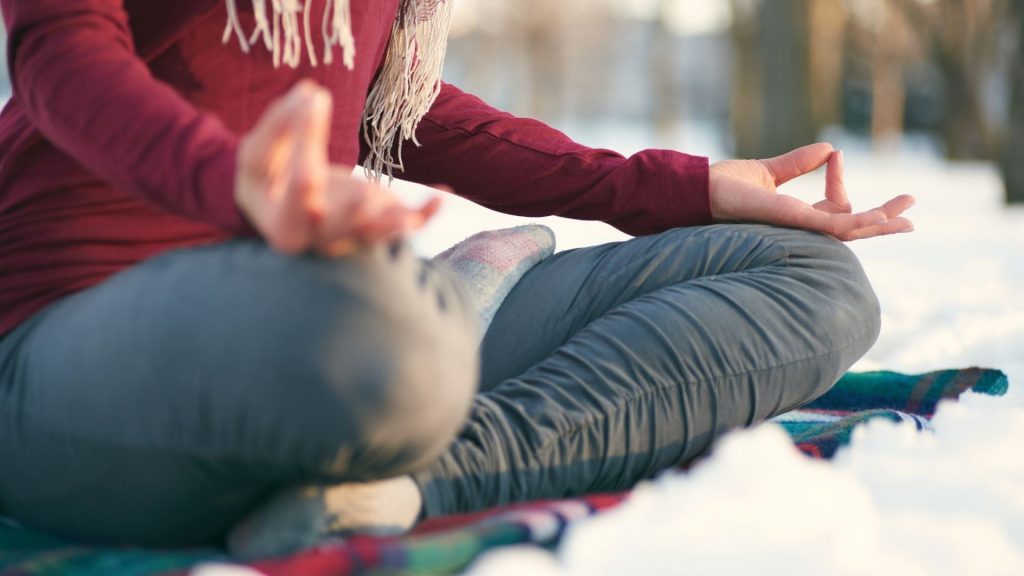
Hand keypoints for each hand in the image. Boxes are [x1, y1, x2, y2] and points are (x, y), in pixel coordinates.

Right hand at [235, 81, 440, 254]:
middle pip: (336, 224)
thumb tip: (310, 92)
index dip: (305, 142)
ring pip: (375, 233)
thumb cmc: (267, 181)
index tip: (312, 99)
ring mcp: (353, 236)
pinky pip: (406, 226)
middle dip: (349, 212)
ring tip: (407, 217)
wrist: (282, 210)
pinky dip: (424, 214)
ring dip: (392, 223)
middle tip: (360, 196)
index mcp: (284, 225)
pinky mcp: (378, 226)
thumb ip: (281, 125)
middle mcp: (320, 240)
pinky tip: (442, 196)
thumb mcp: (259, 155)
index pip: (298, 184)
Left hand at [709, 143, 914, 240]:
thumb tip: (829, 147)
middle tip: (912, 211)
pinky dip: (856, 222)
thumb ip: (798, 164)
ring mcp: (797, 228)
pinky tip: (879, 218)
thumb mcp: (769, 173)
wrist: (701, 191)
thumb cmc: (725, 187)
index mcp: (796, 217)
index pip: (835, 206)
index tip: (835, 155)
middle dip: (883, 220)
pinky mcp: (792, 222)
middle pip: (851, 228)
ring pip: (848, 232)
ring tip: (908, 219)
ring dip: (880, 226)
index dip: (840, 181)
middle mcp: (799, 228)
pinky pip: (831, 226)